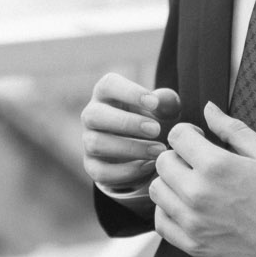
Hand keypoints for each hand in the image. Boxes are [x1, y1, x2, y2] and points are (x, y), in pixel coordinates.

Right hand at [81, 72, 179, 196]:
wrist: (139, 151)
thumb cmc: (150, 120)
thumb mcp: (161, 109)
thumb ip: (167, 103)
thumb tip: (167, 102)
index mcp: (106, 94)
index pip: (108, 85)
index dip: (130, 92)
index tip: (154, 103)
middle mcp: (92, 115)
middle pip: (95, 115)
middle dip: (126, 123)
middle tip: (156, 129)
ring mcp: (88, 141)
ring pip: (96, 144)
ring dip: (130, 148)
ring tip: (159, 150)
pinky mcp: (92, 166)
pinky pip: (100, 171)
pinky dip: (125, 171)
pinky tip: (149, 166)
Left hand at [149, 103, 255, 256]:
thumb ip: (233, 128)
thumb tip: (209, 108)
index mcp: (216, 165)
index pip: (177, 136)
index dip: (187, 132)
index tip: (198, 139)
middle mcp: (198, 192)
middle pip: (162, 161)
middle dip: (177, 156)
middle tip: (195, 163)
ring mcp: (193, 221)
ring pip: (156, 190)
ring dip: (170, 183)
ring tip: (191, 185)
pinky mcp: (192, 244)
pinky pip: (160, 222)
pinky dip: (168, 212)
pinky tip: (186, 208)